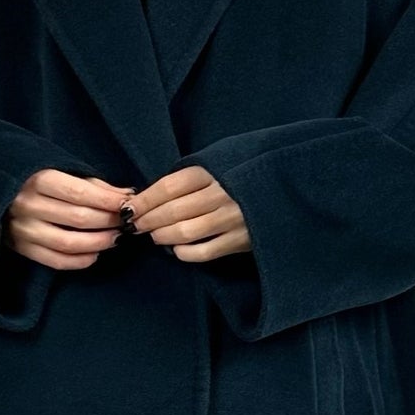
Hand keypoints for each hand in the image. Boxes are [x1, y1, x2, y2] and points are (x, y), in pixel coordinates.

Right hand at [1, 168, 134, 269]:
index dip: (108, 201)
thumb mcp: (58, 170)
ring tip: (114, 237)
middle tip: (125, 221)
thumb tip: (125, 195)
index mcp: (36, 179)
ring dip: (99, 242)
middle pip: (78, 218)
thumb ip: (91, 184)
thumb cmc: (33, 178)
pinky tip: (95, 254)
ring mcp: (23, 229)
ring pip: (69, 243)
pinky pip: (56, 261)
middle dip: (108, 221)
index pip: (80, 193)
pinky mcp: (22, 248)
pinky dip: (81, 261)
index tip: (128, 203)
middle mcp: (28, 205)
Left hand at [124, 166, 251, 262]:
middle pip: (172, 211)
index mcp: (214, 170)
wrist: (286, 187)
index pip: (168, 187)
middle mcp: (223, 194)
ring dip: (162, 236)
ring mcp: (234, 218)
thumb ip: (191, 176)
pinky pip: (203, 252)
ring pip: (184, 233)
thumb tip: (150, 194)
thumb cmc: (244, 173)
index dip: (144, 200)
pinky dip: (183, 253)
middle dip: (147, 220)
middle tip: (136, 225)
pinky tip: (176, 249)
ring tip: (155, 236)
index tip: (129, 209)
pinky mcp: (242, 241)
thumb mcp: (220, 161)